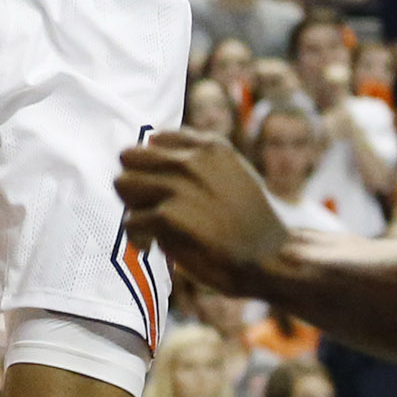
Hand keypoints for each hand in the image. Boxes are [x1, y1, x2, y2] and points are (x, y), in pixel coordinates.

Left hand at [117, 129, 291, 296]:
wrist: (273, 257)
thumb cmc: (253, 223)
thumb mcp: (233, 174)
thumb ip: (199, 163)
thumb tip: (155, 151)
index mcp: (210, 146)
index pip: (156, 139)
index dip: (154, 167)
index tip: (162, 189)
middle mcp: (192, 159)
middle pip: (129, 157)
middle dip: (135, 183)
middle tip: (149, 207)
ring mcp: (179, 186)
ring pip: (123, 185)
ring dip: (133, 208)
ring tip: (150, 228)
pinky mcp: (168, 216)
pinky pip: (131, 222)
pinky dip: (139, 238)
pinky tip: (153, 246)